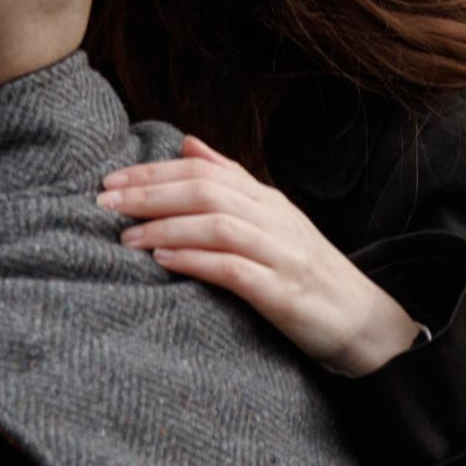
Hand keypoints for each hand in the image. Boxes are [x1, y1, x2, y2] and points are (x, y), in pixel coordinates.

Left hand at [99, 135, 422, 376]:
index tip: (109, 181)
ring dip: (166, 227)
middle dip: (150, 193)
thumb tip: (188, 144)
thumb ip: (229, 181)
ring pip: (218, 225)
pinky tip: (164, 260)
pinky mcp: (283, 292)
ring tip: (125, 237)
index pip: (204, 170)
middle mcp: (273, 218)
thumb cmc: (302, 270)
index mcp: (265, 199)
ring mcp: (280, 253)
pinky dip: (196, 261)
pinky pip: (235, 269)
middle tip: (104, 203)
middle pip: (206, 191)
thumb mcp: (269, 219)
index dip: (154, 172)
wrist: (361, 320)